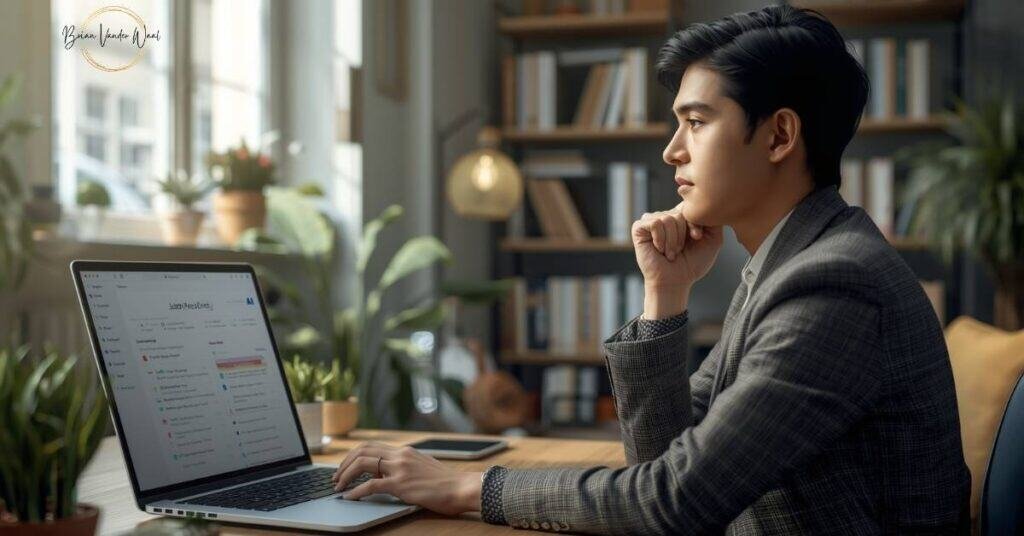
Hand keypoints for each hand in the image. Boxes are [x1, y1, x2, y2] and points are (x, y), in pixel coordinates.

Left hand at [331, 441, 481, 515]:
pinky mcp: (401, 485)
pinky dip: (356, 492)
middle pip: (362, 450)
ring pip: (362, 463)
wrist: (461, 488)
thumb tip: (387, 475)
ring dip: (345, 475)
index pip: (371, 446)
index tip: (345, 467)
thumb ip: (404, 467)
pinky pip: (370, 485)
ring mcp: (400, 469)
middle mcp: (400, 455)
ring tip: (338, 486)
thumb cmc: (446, 482)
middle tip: (335, 477)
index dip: (353, 455)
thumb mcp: (423, 467)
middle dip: (344, 463)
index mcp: (405, 451)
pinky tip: (349, 497)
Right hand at [632, 203, 723, 316]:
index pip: (690, 206)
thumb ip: (715, 221)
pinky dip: (661, 239)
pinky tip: (659, 250)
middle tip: (680, 250)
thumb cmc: (692, 264)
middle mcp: (666, 215)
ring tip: (670, 253)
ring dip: (672, 241)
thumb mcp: (713, 240)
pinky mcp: (639, 227)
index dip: (695, 222)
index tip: (697, 238)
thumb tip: (707, 203)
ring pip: (668, 218)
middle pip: (680, 212)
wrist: (674, 282)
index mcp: (681, 217)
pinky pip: (655, 223)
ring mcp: (651, 220)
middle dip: (684, 234)